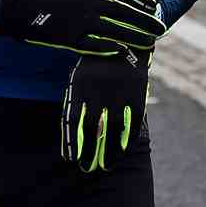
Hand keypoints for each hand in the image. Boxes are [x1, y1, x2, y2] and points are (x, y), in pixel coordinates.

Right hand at [0, 0, 164, 54]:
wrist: (12, 2)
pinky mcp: (70, 36)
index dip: (140, 0)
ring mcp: (81, 18)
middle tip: (161, 26)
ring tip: (152, 41)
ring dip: (136, 35)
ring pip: (116, 28)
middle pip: (125, 10)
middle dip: (146, 19)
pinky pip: (96, 44)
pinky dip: (112, 48)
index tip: (154, 6)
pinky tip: (126, 53)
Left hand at [61, 50, 149, 171]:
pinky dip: (126, 141)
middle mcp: (98, 90)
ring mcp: (119, 93)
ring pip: (113, 130)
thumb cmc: (97, 63)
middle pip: (91, 129)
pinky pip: (131, 123)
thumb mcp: (80, 76)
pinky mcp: (136, 95)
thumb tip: (75, 133)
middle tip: (86, 168)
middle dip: (88, 152)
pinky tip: (121, 153)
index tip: (70, 159)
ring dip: (108, 152)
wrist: (125, 38)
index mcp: (80, 85)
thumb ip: (77, 101)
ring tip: (104, 166)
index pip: (72, 120)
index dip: (71, 142)